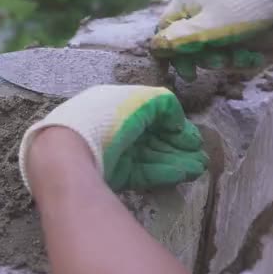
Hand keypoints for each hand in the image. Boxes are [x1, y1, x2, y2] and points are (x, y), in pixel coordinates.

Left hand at [18, 85, 207, 191]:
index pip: (149, 114)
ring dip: (176, 161)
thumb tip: (178, 122)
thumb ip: (164, 104)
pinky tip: (183, 174)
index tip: (194, 138)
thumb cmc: (104, 117)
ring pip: (150, 156)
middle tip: (202, 157)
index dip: (173, 125)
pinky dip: (163, 172)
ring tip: (199, 168)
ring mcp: (113, 152)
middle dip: (178, 146)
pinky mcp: (111, 174)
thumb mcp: (139, 99)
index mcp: (115, 105)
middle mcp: (114, 128)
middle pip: (152, 137)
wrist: (70, 151)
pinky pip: (142, 172)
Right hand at [151, 0, 272, 80]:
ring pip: (210, 38)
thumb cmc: (248, 8)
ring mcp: (219, 3)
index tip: (183, 74)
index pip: (164, 30)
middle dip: (203, 56)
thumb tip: (154, 48)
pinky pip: (227, 34)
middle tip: (218, 65)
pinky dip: (237, 46)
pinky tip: (252, 53)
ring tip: (242, 58)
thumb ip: (177, 40)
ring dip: (224, 54)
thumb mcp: (208, 29)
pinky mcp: (237, 10)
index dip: (169, 54)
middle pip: (187, 36)